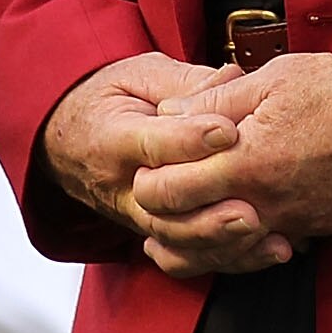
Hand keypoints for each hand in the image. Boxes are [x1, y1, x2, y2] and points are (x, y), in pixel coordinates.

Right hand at [39, 54, 284, 278]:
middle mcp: (121, 185)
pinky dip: (225, 257)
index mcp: (113, 136)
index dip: (190, 138)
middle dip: (207, 209)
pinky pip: (185, 255)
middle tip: (250, 203)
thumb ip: (186, 83)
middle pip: (161, 206)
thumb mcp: (140, 75)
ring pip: (174, 238)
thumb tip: (232, 77)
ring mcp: (136, 215)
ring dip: (221, 240)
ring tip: (261, 229)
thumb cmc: (110, 99)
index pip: (151, 142)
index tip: (229, 131)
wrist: (67, 139)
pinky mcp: (153, 232)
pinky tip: (264, 250)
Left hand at [134, 51, 331, 246]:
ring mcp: (290, 225)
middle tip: (155, 201)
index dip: (147, 180)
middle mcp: (261, 205)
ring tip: (181, 227)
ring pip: (223, 254)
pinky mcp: (316, 232)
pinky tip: (240, 224)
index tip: (147, 164)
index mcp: (243, 163)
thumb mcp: (275, 78)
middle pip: (186, 234)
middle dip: (162, 219)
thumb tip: (168, 113)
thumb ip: (215, 100)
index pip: (166, 192)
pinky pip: (266, 249)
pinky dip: (244, 243)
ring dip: (197, 241)